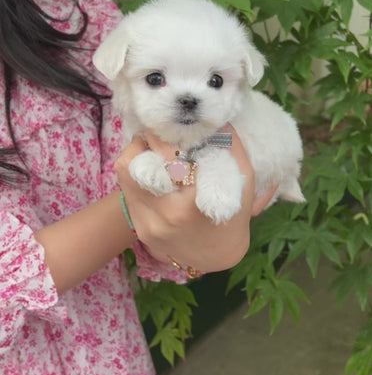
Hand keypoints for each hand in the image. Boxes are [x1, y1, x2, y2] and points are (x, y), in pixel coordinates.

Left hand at [115, 127, 273, 272]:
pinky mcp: (139, 227)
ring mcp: (147, 223)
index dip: (165, 133)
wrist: (217, 257)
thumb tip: (214, 117)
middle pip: (138, 160)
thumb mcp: (242, 180)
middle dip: (149, 139)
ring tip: (155, 150)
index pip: (166, 154)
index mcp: (192, 201)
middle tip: (162, 132)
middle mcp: (164, 213)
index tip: (172, 124)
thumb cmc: (233, 215)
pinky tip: (153, 170)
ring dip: (138, 153)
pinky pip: (126, 189)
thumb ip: (230, 146)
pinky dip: (137, 173)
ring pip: (125, 171)